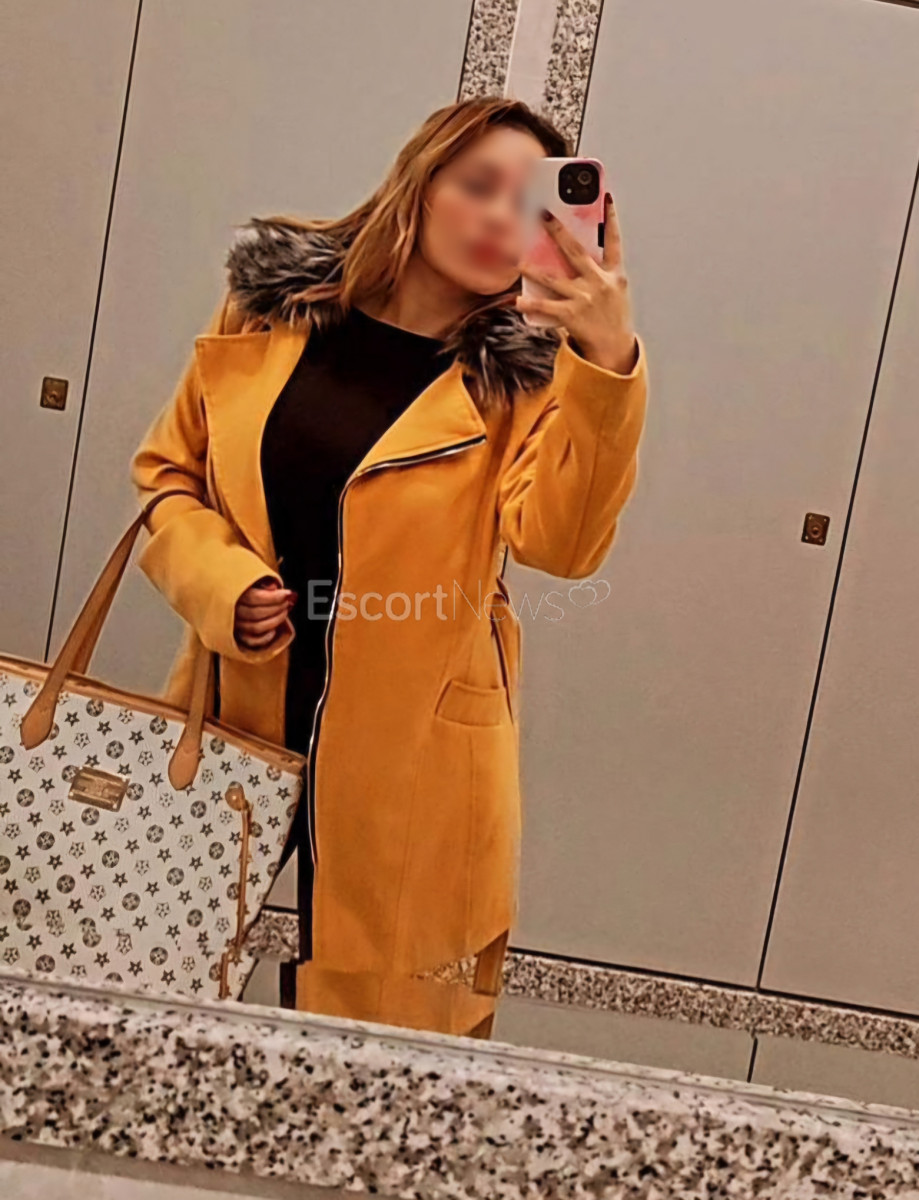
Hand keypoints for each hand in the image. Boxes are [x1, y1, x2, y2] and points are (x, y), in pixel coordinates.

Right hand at [234, 576, 295, 649]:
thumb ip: (263, 582)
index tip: (288, 594)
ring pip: (256, 627)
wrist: (233, 598)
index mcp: (233, 595)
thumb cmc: (247, 588)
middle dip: (276, 608)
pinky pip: (251, 642)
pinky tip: (274, 630)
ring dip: (274, 621)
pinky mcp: (238, 637)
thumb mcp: (254, 580)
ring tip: (284, 612)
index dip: (273, 597)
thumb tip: (273, 588)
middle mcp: (231, 612)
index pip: (253, 598)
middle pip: (256, 613)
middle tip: (288, 602)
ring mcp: (234, 626)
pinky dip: (265, 638)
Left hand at [515, 192, 637, 373]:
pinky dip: (531, 303)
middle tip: (543, 214)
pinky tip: (518, 300)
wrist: (614, 349)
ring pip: (554, 279)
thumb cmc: (612, 317)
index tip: (606, 198)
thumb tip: (577, 251)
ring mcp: (584, 299)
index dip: (611, 219)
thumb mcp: (615, 291)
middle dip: (558, 231)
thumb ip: (601, 271)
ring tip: (518, 260)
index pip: (614, 242)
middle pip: (575, 251)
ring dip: (533, 269)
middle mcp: (599, 283)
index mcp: (614, 275)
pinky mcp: (571, 316)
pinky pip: (546, 307)